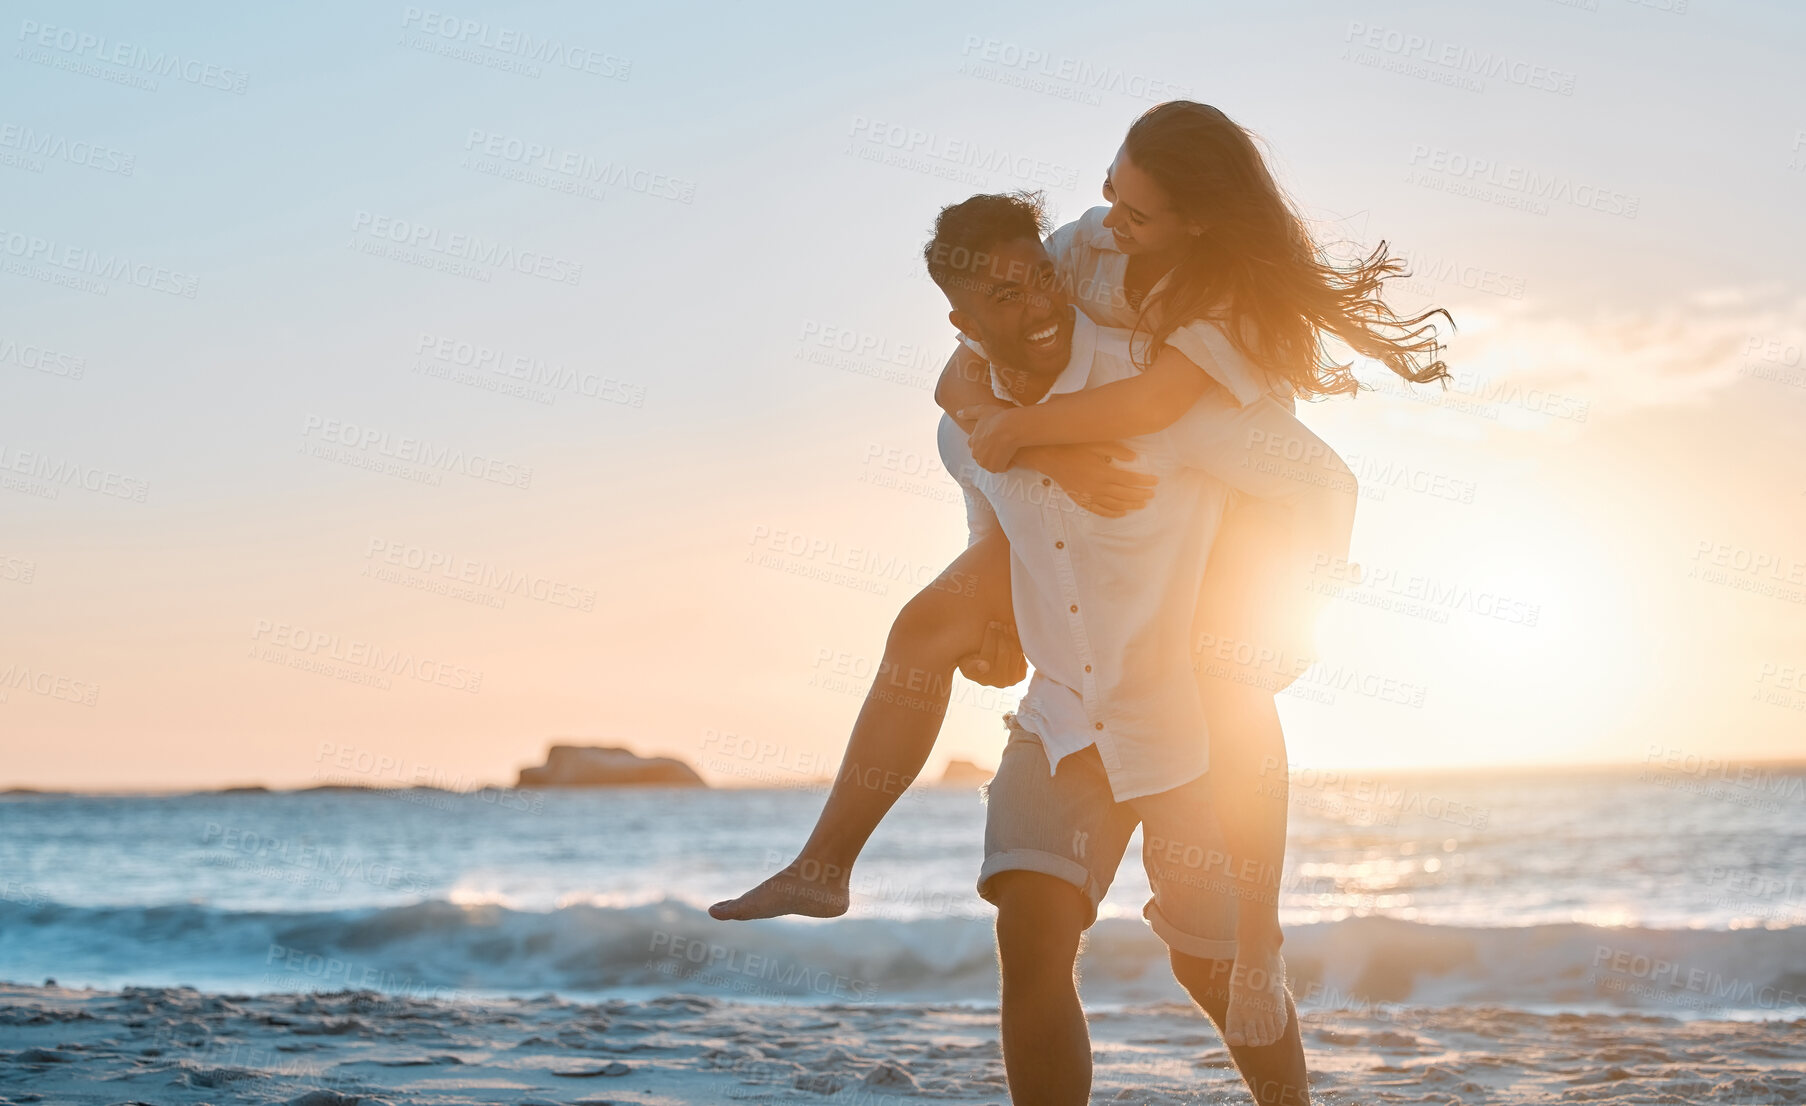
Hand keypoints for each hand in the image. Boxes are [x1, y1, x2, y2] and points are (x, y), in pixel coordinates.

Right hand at [957, 620, 1027, 687]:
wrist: (984, 667)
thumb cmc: (971, 661)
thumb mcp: (965, 662)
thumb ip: (972, 665)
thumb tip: (984, 666)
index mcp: (984, 679)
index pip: (989, 654)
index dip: (990, 638)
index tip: (990, 623)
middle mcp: (1000, 683)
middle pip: (1003, 653)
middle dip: (1000, 634)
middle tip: (997, 622)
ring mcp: (1012, 680)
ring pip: (1014, 652)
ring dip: (1010, 636)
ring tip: (1004, 625)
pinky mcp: (1021, 675)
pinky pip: (1022, 654)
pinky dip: (1018, 641)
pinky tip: (1012, 631)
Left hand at [960, 407, 1022, 472]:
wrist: (1010, 428)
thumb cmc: (998, 418)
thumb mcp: (982, 410)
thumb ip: (969, 412)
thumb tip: (958, 413)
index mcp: (972, 441)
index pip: (977, 446)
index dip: (987, 443)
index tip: (994, 439)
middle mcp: (975, 453)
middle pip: (983, 456)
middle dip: (991, 453)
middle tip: (1002, 445)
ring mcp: (984, 462)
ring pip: (991, 463)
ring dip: (998, 459)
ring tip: (1007, 450)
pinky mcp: (995, 468)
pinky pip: (1001, 468)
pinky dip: (1006, 464)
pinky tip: (1012, 455)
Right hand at [1021, 442, 1157, 517]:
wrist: (1049, 457)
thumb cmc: (1072, 446)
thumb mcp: (1096, 443)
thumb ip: (1116, 450)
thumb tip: (1134, 457)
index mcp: (1103, 472)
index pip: (1130, 479)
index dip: (1144, 481)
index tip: (1155, 481)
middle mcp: (1098, 487)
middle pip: (1125, 494)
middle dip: (1141, 495)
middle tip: (1153, 494)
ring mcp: (1089, 495)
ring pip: (1115, 504)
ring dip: (1130, 505)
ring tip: (1143, 504)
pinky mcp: (1081, 499)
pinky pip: (1100, 510)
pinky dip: (1113, 513)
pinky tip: (1122, 513)